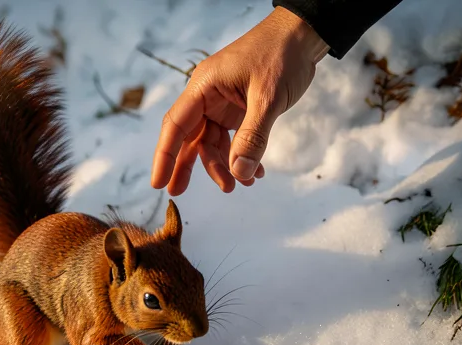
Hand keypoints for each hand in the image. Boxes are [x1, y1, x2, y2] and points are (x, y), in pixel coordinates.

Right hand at [150, 7, 328, 195]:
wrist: (303, 34)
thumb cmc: (281, 54)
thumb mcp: (267, 98)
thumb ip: (253, 137)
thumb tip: (239, 173)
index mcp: (204, 87)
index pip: (176, 125)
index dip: (164, 156)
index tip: (158, 182)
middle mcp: (208, 97)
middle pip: (190, 138)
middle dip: (188, 166)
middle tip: (179, 193)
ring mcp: (223, 104)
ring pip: (213, 143)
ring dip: (224, 166)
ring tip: (240, 185)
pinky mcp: (239, 110)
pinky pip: (233, 139)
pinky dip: (242, 156)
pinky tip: (255, 172)